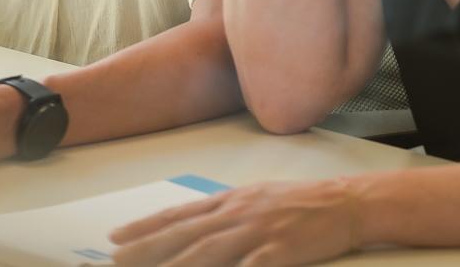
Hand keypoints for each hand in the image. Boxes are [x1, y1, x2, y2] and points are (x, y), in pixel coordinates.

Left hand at [109, 178, 361, 265]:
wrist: (344, 203)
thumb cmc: (301, 204)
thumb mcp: (257, 199)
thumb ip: (225, 213)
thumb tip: (193, 224)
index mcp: (231, 200)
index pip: (179, 215)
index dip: (145, 227)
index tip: (116, 237)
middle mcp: (237, 213)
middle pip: (184, 235)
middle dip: (146, 249)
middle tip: (115, 260)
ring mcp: (257, 232)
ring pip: (206, 253)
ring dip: (174, 266)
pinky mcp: (278, 252)